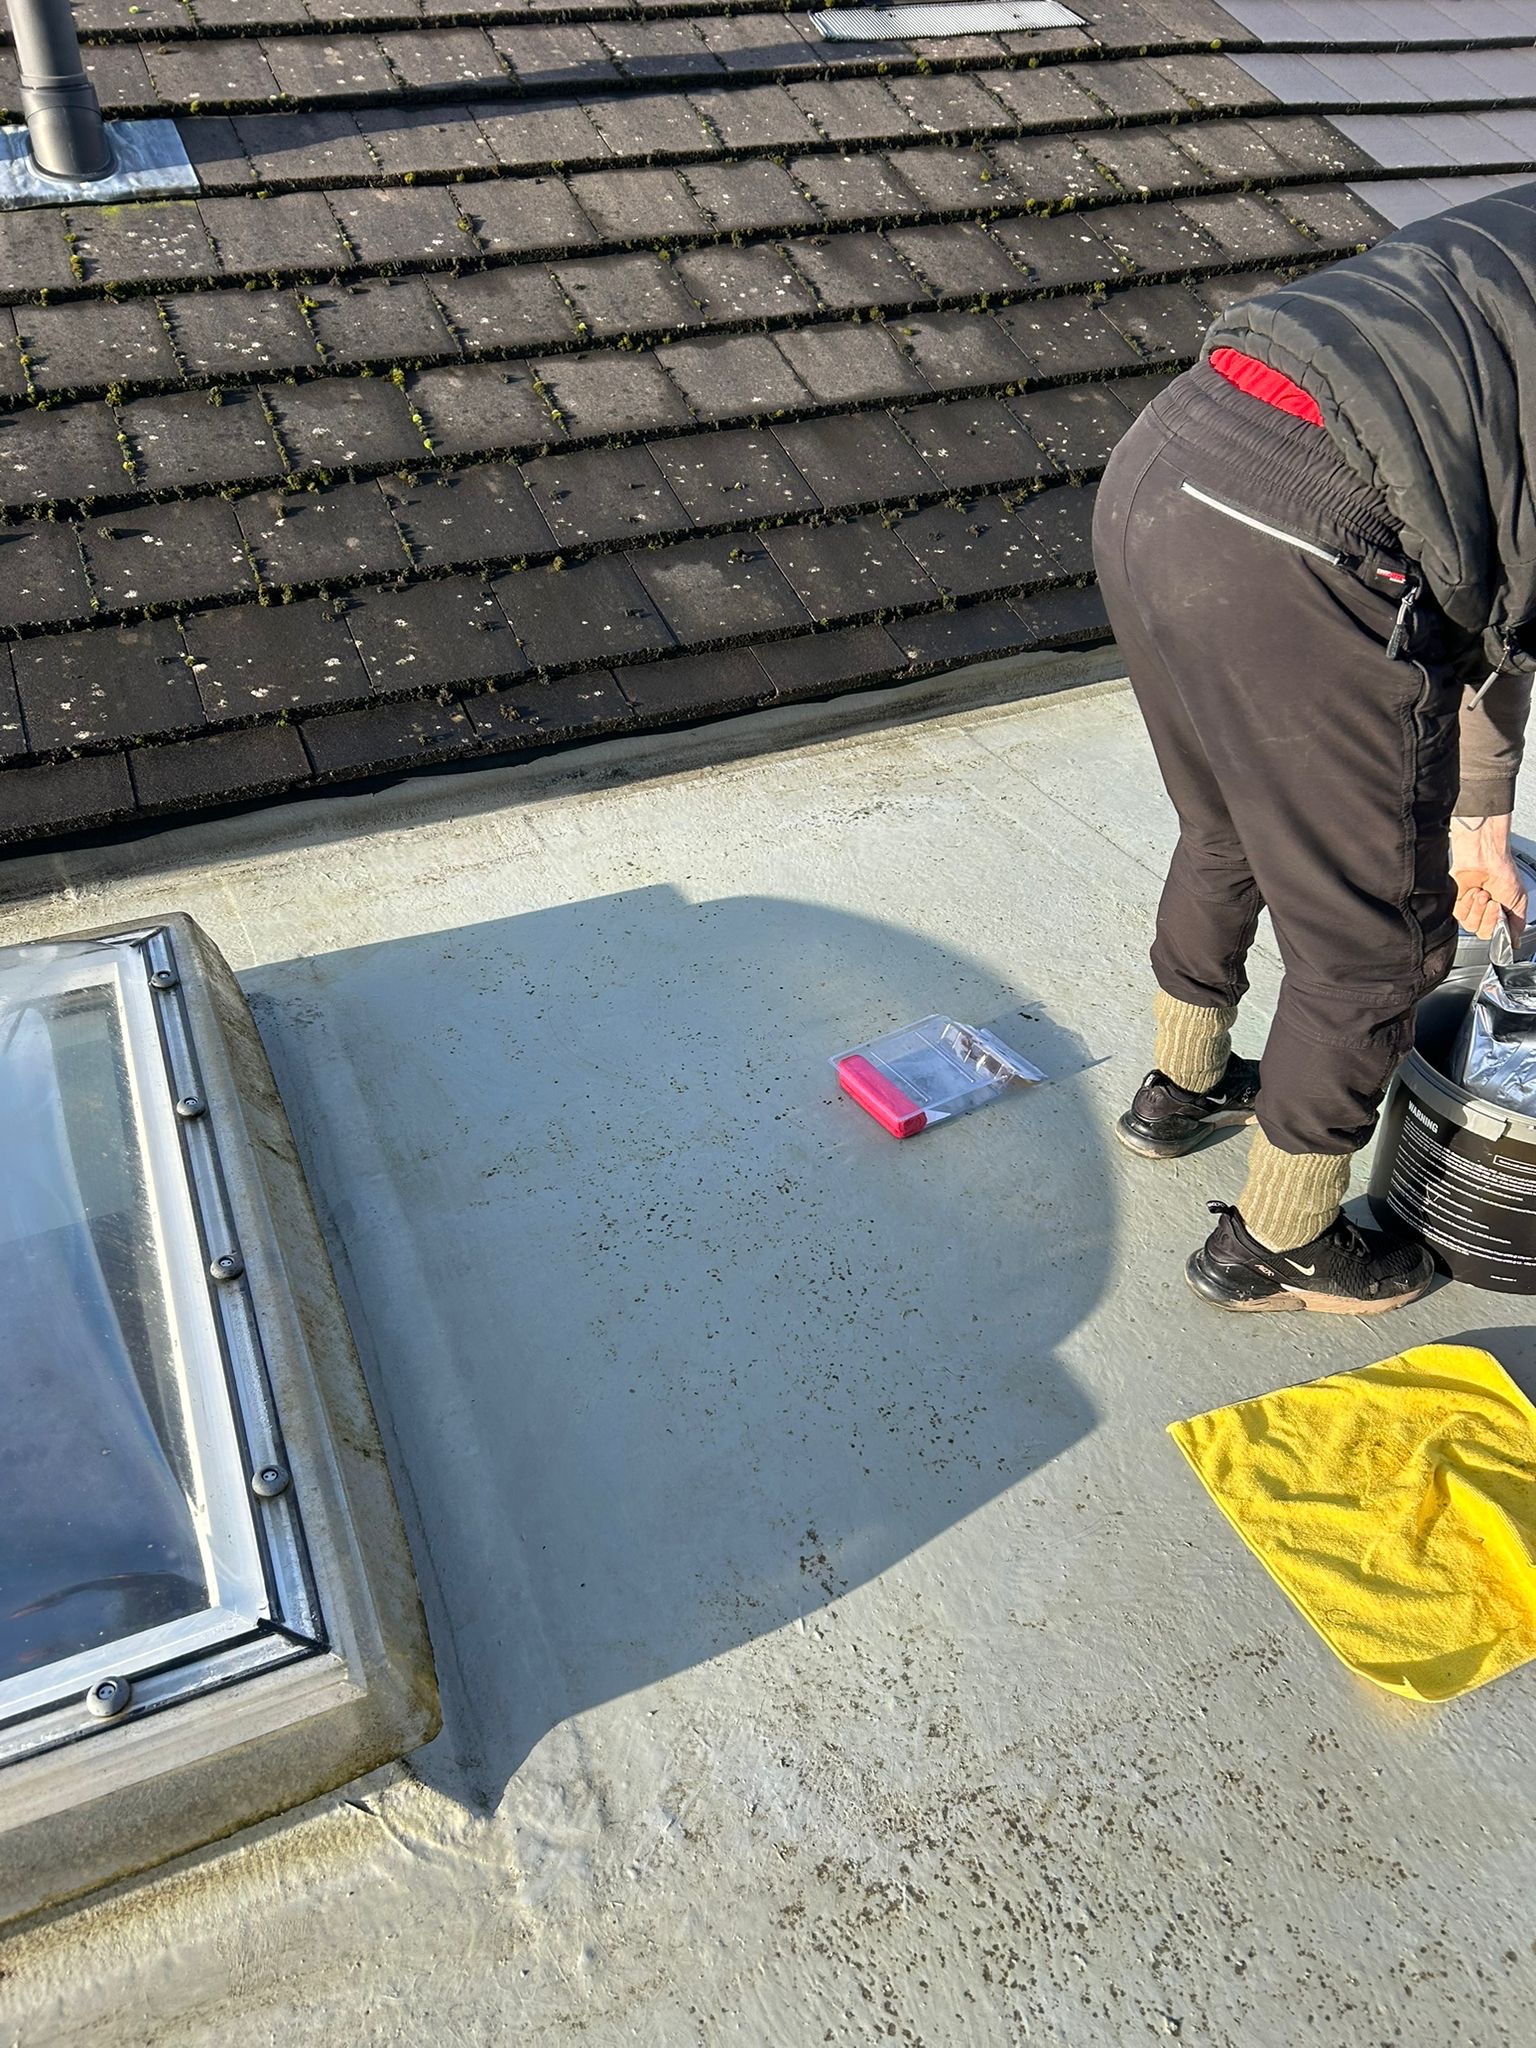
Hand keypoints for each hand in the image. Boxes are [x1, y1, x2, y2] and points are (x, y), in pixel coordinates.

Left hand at [1450, 813, 1527, 941]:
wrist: (1485, 857)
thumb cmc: (1503, 872)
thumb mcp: (1519, 901)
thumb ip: (1517, 925)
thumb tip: (1515, 943)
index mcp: (1502, 914)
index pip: (1498, 936)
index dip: (1499, 926)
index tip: (1502, 911)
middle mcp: (1486, 914)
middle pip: (1483, 933)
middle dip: (1489, 916)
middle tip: (1492, 900)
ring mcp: (1471, 910)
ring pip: (1471, 926)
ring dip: (1478, 908)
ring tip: (1483, 892)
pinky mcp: (1456, 905)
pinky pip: (1460, 915)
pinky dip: (1467, 902)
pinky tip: (1473, 890)